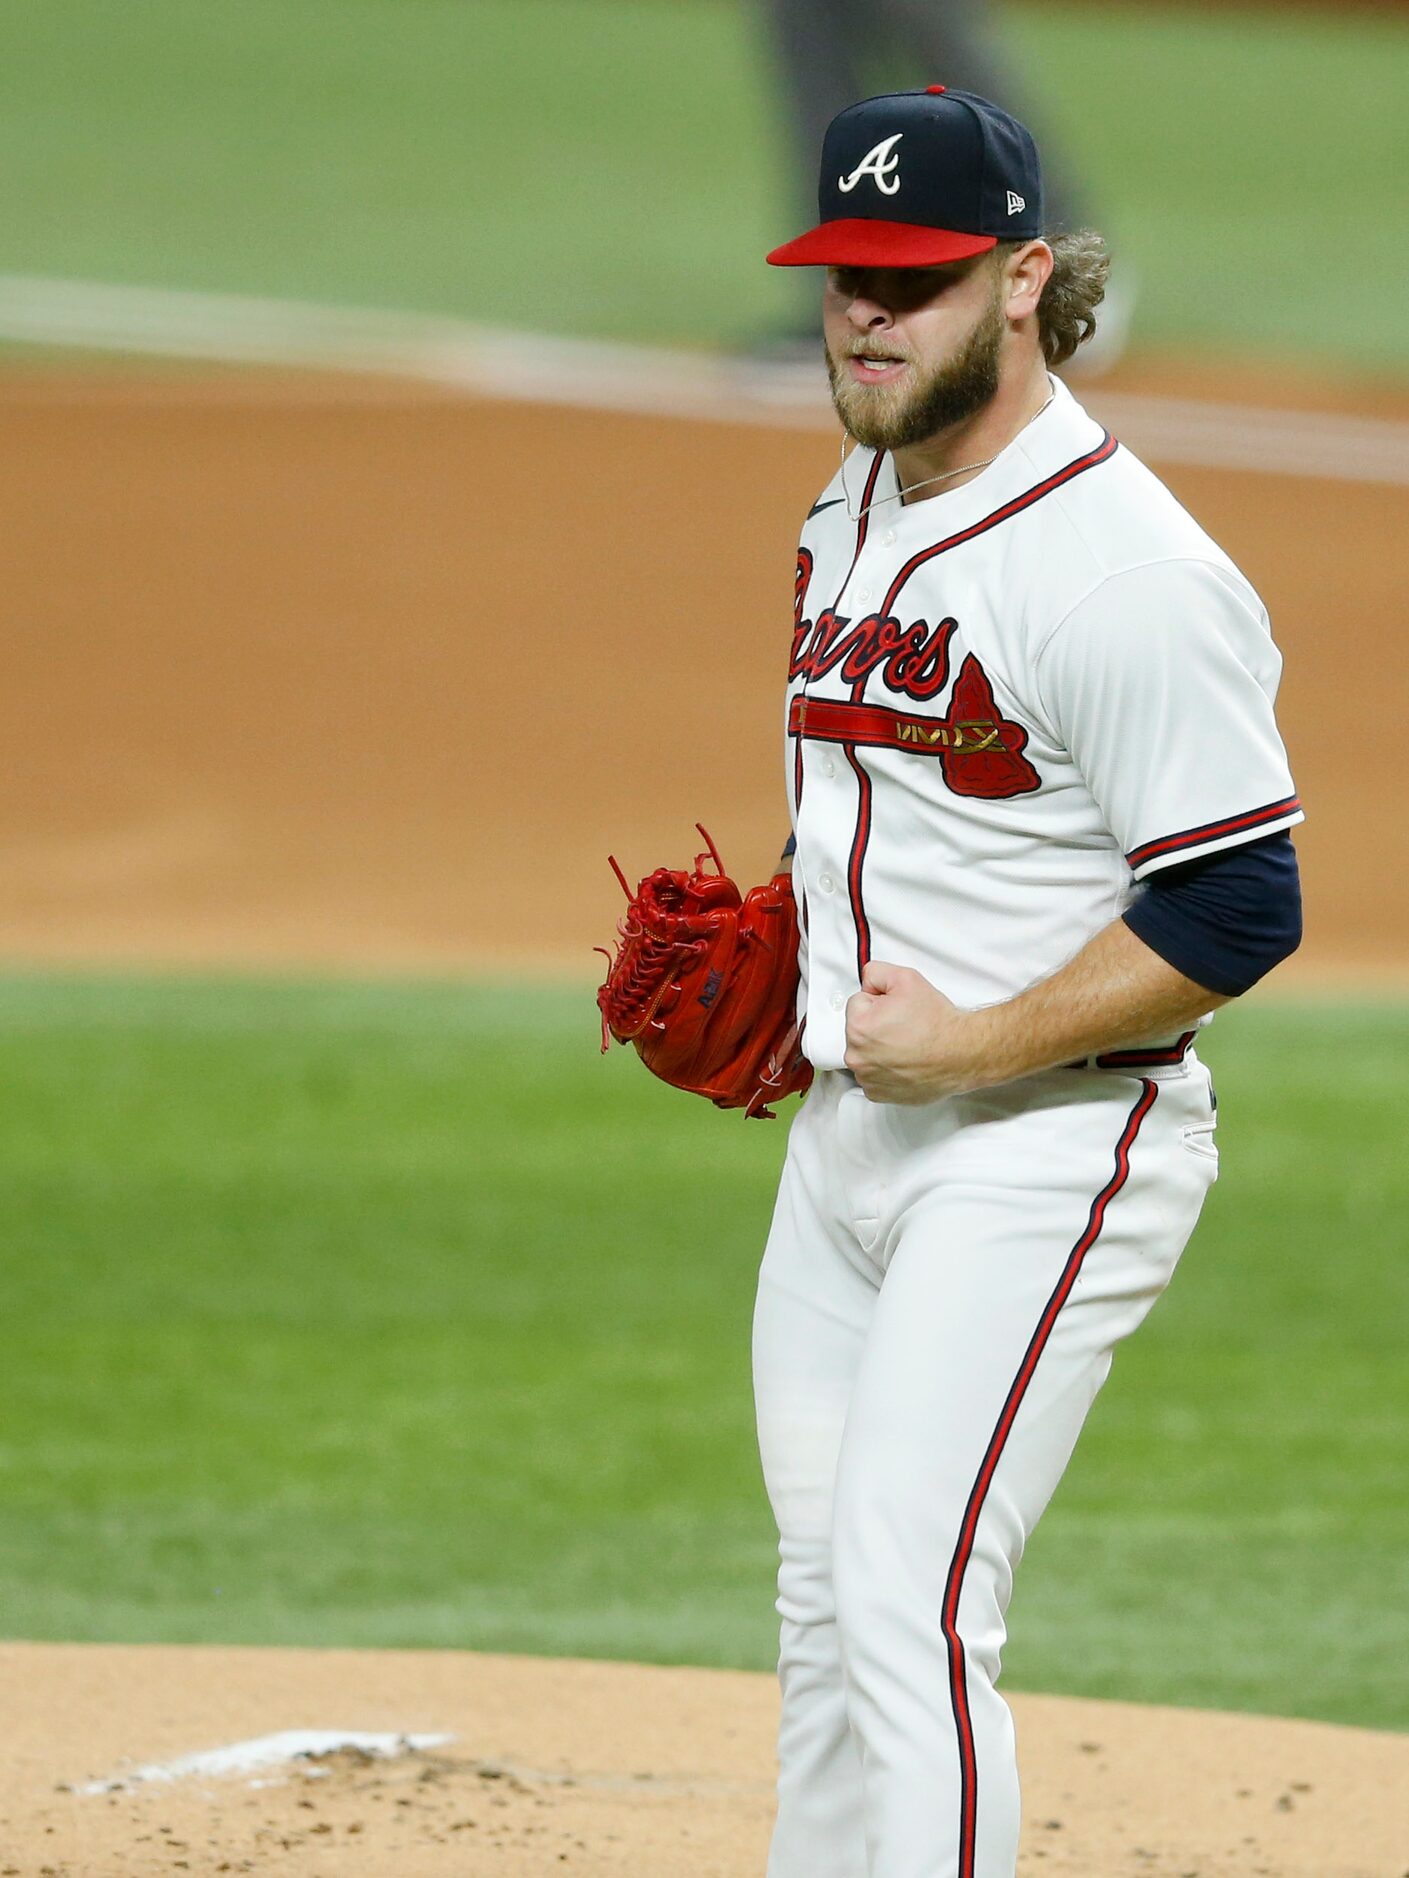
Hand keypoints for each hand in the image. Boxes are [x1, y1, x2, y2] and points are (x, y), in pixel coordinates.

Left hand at [844, 960, 985, 1103]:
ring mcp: (867, 1078)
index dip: (880, 1002)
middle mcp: (857, 1056)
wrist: (962, 1054)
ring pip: (866, 1052)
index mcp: (858, 1026)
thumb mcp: (906, 979)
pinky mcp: (878, 1094)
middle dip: (877, 1025)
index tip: (898, 1010)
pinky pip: (874, 1075)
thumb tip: (866, 981)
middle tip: (905, 1027)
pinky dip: (886, 1069)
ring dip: (880, 1048)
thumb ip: (876, 973)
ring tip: (908, 1045)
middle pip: (859, 1029)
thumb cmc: (937, 1024)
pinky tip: (905, 1063)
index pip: (858, 1002)